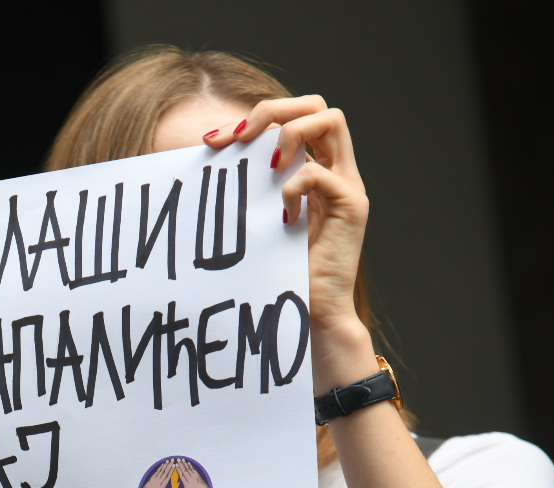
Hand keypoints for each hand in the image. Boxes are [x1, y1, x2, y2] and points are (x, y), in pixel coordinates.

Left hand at [135, 460, 175, 487]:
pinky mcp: (150, 481)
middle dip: (168, 466)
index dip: (171, 471)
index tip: (174, 466)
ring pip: (159, 472)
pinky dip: (159, 469)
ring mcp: (153, 481)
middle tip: (172, 460)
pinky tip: (161, 466)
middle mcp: (157, 482)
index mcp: (161, 487)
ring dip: (164, 466)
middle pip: (164, 473)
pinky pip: (155, 474)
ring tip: (167, 461)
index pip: (167, 477)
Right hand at [170, 459, 213, 487]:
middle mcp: (192, 481)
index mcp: (188, 485)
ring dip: (186, 464)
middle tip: (178, 459)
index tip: (175, 465)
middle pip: (186, 471)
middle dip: (182, 465)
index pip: (182, 476)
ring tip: (182, 460)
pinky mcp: (199, 478)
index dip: (179, 470)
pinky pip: (194, 471)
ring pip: (190, 470)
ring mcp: (196, 479)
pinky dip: (191, 467)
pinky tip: (189, 464)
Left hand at [203, 96, 372, 385]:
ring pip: (331, 119)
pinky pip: (321, 174)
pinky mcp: (352, 207)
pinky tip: (282, 216)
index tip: (210, 142)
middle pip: (316, 105)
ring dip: (291, 133)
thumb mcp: (255, 224)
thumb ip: (245, 193)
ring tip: (268, 168)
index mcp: (311, 169)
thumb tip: (201, 167)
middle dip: (273, 109)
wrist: (312, 316)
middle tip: (239, 138)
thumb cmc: (279, 274)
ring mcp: (347, 186)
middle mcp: (334, 170)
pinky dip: (294, 186)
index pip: (292, 116)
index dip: (251, 118)